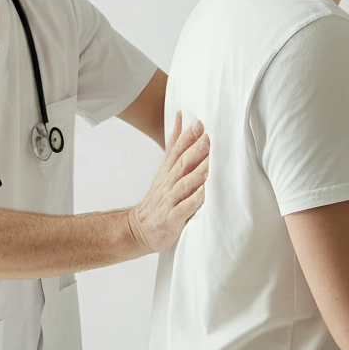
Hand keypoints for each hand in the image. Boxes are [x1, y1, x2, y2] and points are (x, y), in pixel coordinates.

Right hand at [127, 113, 208, 253]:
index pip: (176, 151)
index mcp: (167, 171)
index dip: (187, 137)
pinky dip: (194, 200)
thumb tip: (180, 120)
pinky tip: (203, 193)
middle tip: (206, 138)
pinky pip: (184, 208)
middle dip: (194, 150)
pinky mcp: (171, 218)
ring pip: (184, 184)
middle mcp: (168, 184)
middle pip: (181, 164)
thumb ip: (175, 146)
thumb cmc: (158, 199)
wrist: (139, 229)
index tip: (199, 124)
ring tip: (209, 162)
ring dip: (197, 173)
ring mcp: (169, 201)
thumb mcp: (164, 170)